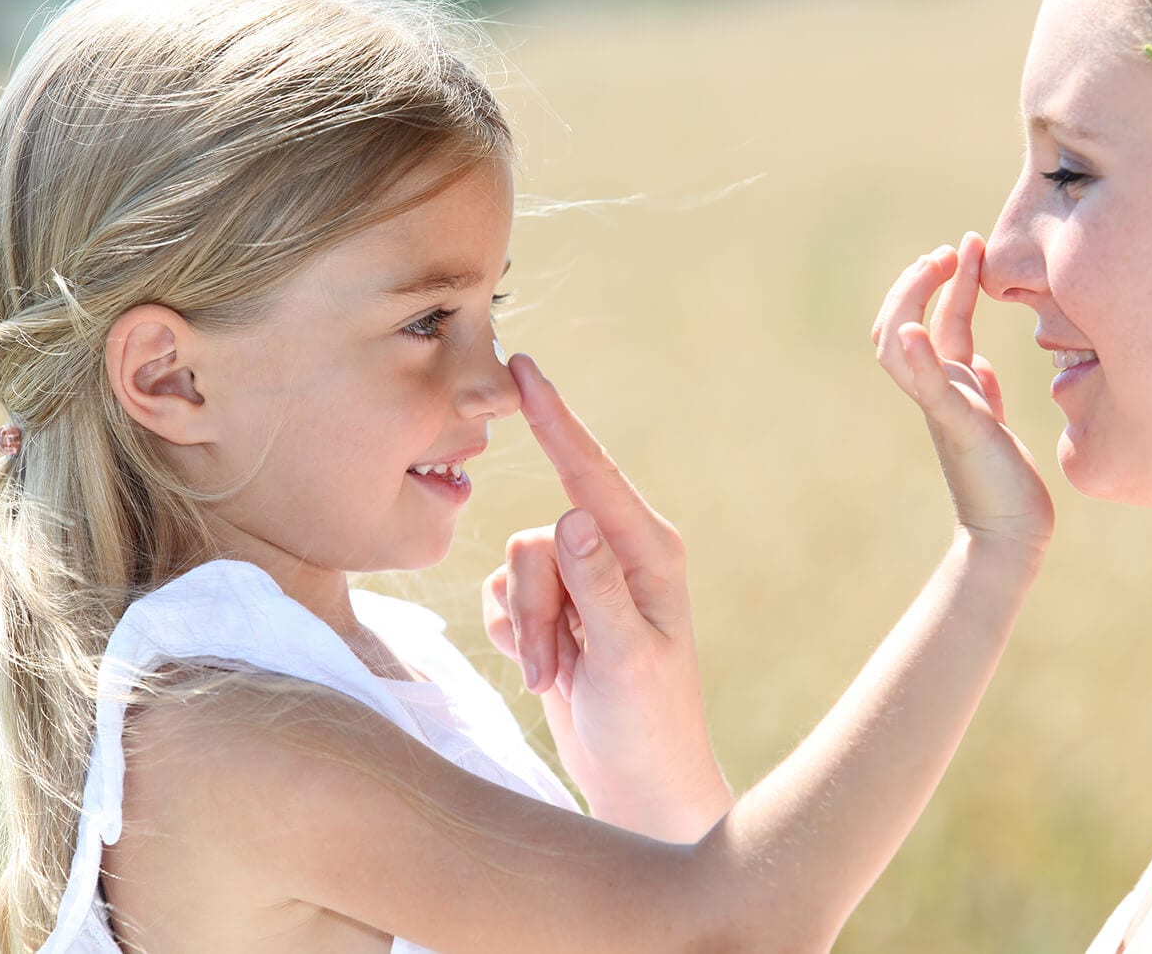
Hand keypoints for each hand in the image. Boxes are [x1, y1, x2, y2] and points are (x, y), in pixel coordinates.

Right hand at [482, 355, 731, 841]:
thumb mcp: (625, 657)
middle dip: (531, 605)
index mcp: (649, 551)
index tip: (523, 368)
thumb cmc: (649, 724)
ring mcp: (582, 581)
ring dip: (522, 629)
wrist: (637, 783)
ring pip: (515, 569)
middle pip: (537, 539)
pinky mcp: (553, 607)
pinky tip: (543, 670)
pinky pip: (502, 596)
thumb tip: (572, 515)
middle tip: (550, 664)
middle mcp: (616, 554)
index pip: (590, 473)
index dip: (553, 418)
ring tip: (551, 675)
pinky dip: (511, 636)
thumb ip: (596, 587)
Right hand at [870, 233, 1052, 558]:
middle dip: (921, 280)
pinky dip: (916, 357)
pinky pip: (929, 387)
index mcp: (951, 387)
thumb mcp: (994, 425)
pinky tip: (914, 330)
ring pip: (904, 344)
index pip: (934, 320)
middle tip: (950, 250)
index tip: (966, 246)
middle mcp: (939, 392)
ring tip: (937, 264)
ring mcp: (943, 408)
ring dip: (915, 298)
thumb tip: (983, 366)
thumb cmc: (1006, 483)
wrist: (1008, 534)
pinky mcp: (959, 427)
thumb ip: (982, 393)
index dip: (945, 281)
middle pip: (903, 322)